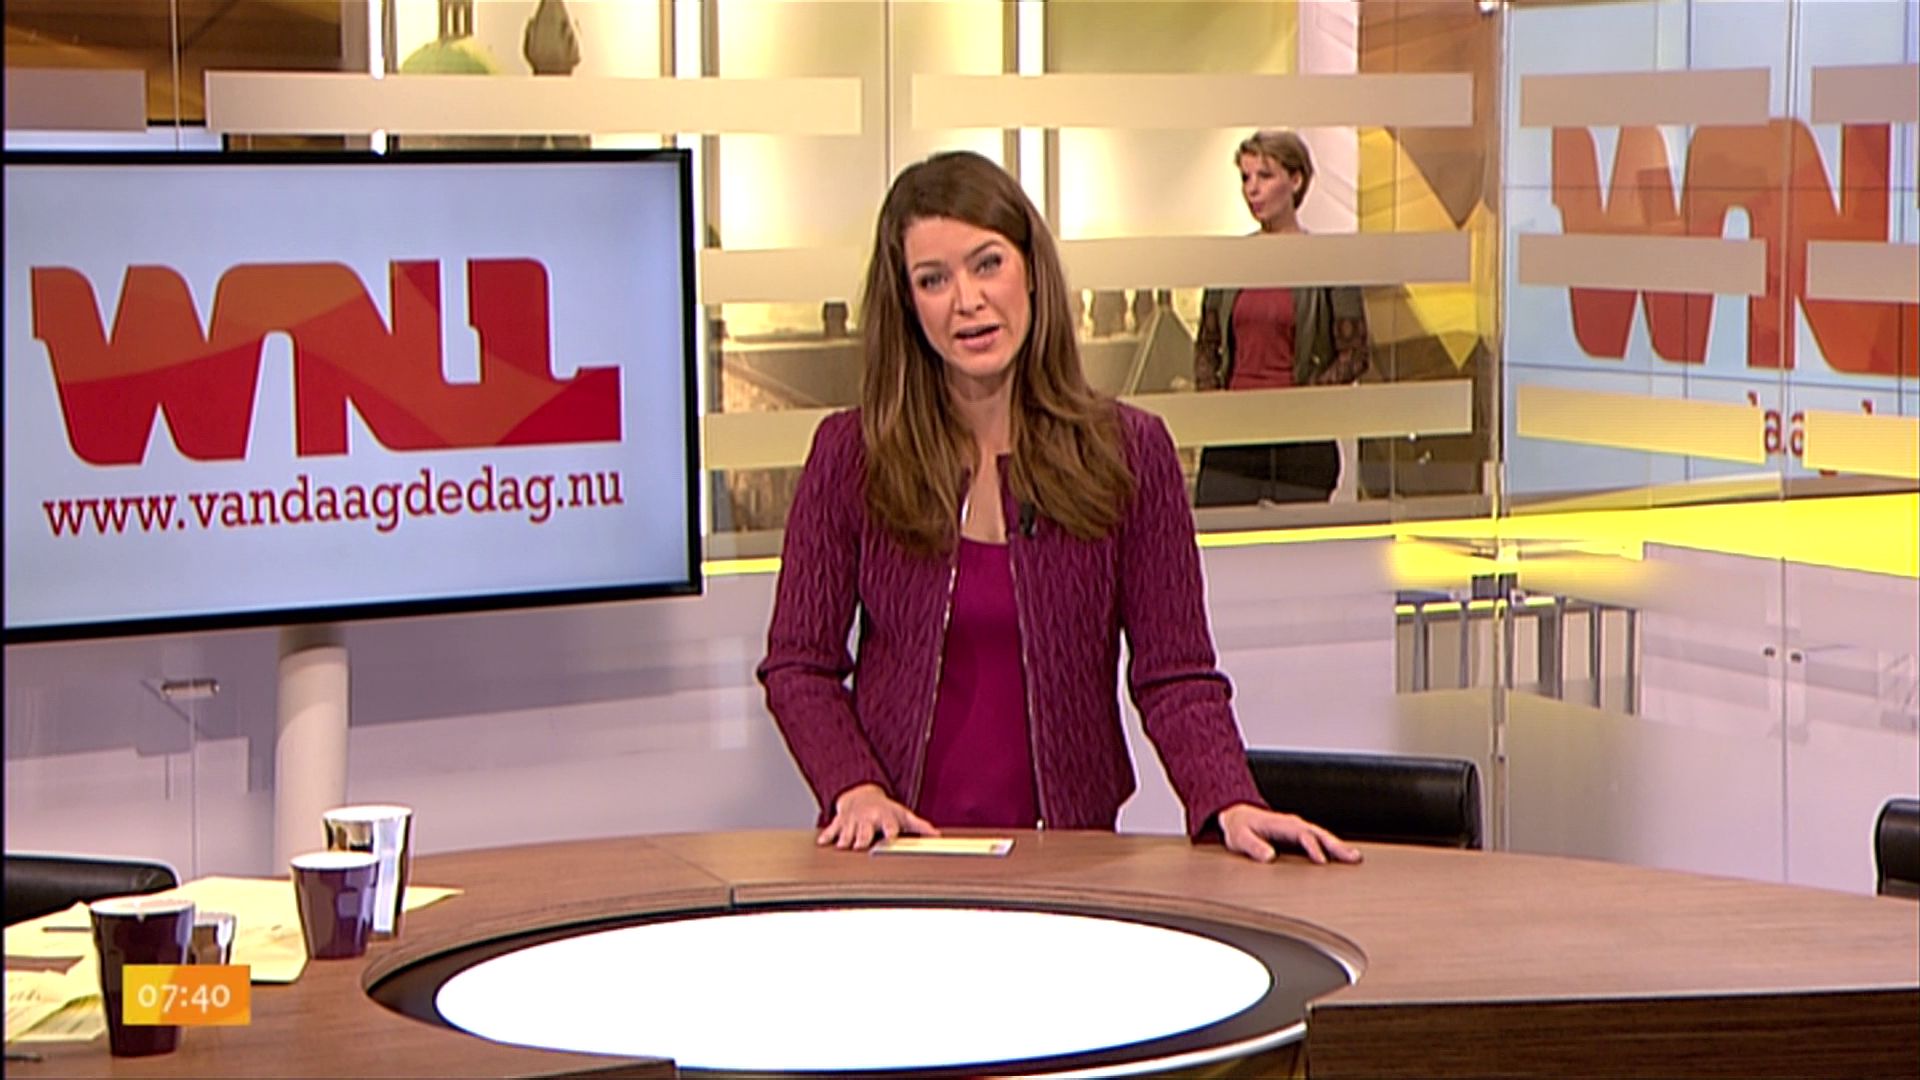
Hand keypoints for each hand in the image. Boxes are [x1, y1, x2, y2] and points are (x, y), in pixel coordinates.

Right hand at [818, 783, 939, 850]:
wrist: (862, 794)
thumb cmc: (886, 810)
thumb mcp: (904, 815)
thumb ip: (920, 826)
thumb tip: (937, 835)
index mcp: (885, 818)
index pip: (888, 827)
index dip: (889, 833)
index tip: (890, 839)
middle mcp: (867, 820)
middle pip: (864, 832)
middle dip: (862, 838)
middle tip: (860, 846)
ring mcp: (852, 821)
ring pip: (847, 833)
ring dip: (844, 840)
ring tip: (843, 847)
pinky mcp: (839, 822)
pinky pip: (831, 829)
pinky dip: (827, 836)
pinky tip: (822, 842)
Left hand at [1217, 803, 1361, 865]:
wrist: (1237, 816)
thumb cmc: (1238, 828)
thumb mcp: (1239, 837)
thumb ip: (1252, 846)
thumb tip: (1269, 857)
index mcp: (1281, 824)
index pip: (1302, 835)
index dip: (1312, 847)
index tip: (1322, 861)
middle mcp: (1293, 824)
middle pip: (1319, 833)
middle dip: (1336, 845)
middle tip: (1353, 857)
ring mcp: (1298, 828)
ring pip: (1323, 835)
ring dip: (1339, 846)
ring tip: (1355, 858)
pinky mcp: (1299, 834)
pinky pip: (1319, 839)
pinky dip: (1332, 847)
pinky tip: (1343, 856)